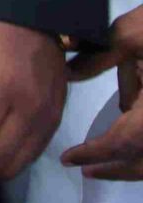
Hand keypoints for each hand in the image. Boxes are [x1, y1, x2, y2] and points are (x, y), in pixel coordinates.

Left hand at [64, 4, 142, 178]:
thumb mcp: (130, 34)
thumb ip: (97, 58)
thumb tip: (68, 74)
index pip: (124, 142)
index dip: (95, 154)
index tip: (69, 158)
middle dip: (115, 168)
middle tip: (83, 167)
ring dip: (134, 164)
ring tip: (102, 162)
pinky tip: (132, 141)